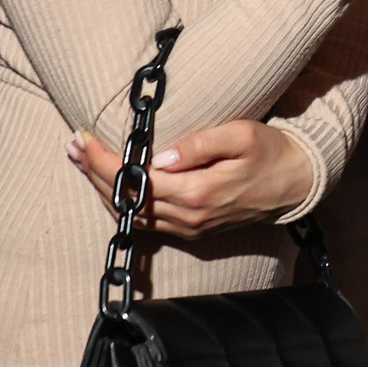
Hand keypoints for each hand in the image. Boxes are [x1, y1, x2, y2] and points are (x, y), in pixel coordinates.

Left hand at [71, 119, 312, 237]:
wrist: (295, 183)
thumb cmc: (271, 152)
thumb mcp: (242, 136)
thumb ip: (201, 144)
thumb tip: (161, 155)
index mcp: (198, 192)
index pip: (135, 178)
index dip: (103, 159)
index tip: (84, 138)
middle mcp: (188, 216)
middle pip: (126, 198)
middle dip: (93, 171)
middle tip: (72, 145)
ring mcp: (188, 227)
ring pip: (130, 214)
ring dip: (101, 188)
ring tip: (82, 161)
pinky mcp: (191, 230)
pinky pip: (144, 222)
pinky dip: (121, 203)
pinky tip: (109, 185)